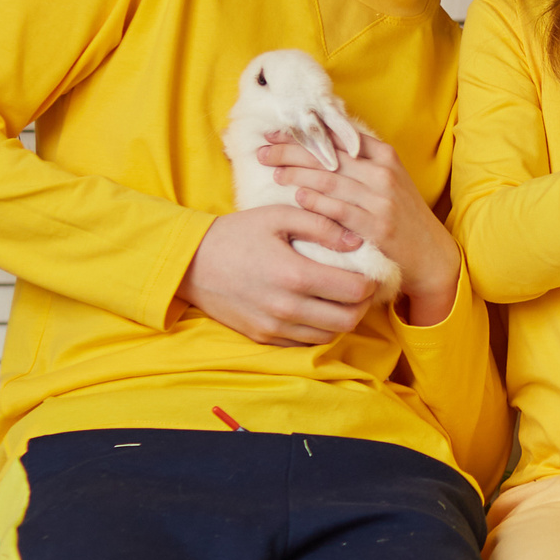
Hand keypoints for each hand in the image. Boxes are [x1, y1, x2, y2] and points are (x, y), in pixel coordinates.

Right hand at [183, 204, 379, 346]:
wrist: (190, 263)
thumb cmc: (235, 233)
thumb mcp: (278, 216)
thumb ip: (321, 225)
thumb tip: (357, 241)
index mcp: (294, 275)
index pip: (353, 290)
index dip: (370, 282)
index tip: (370, 271)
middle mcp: (287, 308)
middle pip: (347, 320)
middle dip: (362, 305)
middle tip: (361, 288)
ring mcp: (274, 327)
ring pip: (328, 335)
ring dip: (342, 320)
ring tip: (341, 299)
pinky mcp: (263, 338)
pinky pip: (305, 343)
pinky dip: (318, 330)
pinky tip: (317, 310)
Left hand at [262, 135, 462, 325]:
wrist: (431, 255)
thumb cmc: (402, 216)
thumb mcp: (389, 181)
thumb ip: (360, 163)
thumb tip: (319, 146)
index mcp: (384, 155)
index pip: (336, 136)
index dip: (302, 133)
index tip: (274, 133)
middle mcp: (383, 173)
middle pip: (328, 155)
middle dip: (291, 151)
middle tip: (262, 152)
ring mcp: (381, 199)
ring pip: (330, 179)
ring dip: (298, 174)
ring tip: (274, 174)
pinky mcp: (378, 226)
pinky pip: (339, 210)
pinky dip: (317, 202)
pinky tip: (298, 198)